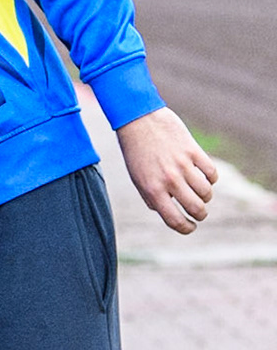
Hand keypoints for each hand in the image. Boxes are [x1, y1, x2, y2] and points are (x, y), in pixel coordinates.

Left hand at [115, 107, 217, 233]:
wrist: (138, 121)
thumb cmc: (137, 152)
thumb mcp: (138, 178)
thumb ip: (152, 197)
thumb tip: (168, 213)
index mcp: (152, 190)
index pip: (175, 219)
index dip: (186, 228)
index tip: (191, 227)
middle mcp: (168, 180)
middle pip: (197, 208)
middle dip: (200, 214)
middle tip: (199, 212)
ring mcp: (182, 165)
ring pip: (206, 192)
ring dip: (205, 196)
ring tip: (199, 192)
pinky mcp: (193, 151)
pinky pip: (212, 174)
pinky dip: (211, 179)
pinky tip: (204, 176)